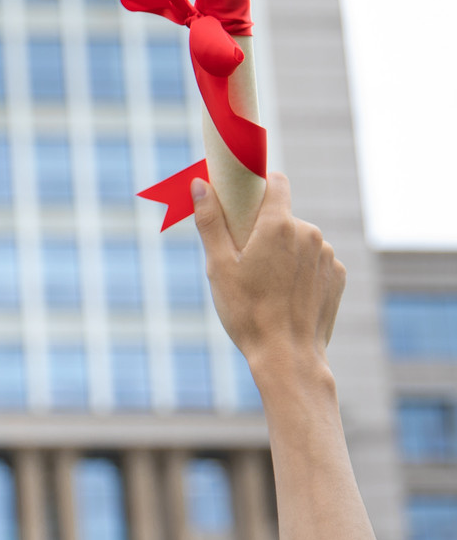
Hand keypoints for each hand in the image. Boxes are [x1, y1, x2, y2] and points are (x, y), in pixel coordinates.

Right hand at [193, 171, 345, 377]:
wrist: (288, 357)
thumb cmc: (247, 312)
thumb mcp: (218, 266)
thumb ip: (210, 221)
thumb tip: (200, 185)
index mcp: (279, 225)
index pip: (276, 182)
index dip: (257, 185)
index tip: (240, 200)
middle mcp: (310, 234)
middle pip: (282, 216)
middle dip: (262, 229)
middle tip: (243, 260)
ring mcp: (328, 256)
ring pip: (298, 241)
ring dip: (282, 252)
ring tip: (264, 285)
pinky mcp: (338, 277)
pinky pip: (314, 262)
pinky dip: (300, 271)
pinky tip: (285, 295)